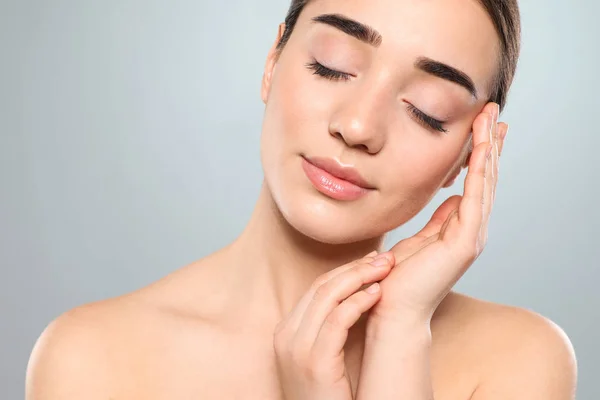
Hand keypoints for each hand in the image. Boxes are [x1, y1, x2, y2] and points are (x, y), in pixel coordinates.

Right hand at [273, 251, 393, 399]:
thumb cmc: (329, 396)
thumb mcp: (323, 358)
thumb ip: (330, 329)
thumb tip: (356, 295)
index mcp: (286, 332)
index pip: (316, 289)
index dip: (346, 271)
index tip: (371, 261)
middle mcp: (286, 335)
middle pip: (322, 286)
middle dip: (355, 268)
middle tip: (384, 258)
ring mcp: (296, 348)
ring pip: (328, 296)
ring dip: (360, 277)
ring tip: (386, 269)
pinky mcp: (314, 361)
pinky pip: (337, 320)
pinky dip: (358, 302)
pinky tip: (377, 294)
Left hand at [370, 102, 507, 323]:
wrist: (392, 309)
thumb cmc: (399, 278)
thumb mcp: (420, 239)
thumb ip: (439, 219)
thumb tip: (452, 197)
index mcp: (460, 228)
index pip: (475, 183)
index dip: (480, 154)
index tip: (482, 127)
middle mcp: (472, 230)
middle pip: (485, 179)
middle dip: (489, 143)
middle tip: (494, 111)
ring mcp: (472, 237)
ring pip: (485, 184)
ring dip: (488, 150)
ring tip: (491, 119)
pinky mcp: (465, 244)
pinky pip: (475, 199)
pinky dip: (480, 172)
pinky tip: (482, 149)